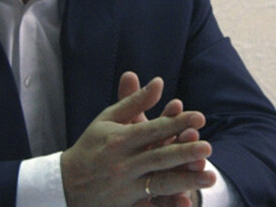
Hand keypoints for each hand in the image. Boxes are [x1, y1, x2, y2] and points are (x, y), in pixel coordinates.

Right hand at [60, 76, 215, 206]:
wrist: (65, 183)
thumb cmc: (91, 145)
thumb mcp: (108, 119)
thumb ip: (135, 102)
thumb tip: (159, 81)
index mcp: (118, 139)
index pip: (152, 129)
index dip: (176, 123)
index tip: (200, 117)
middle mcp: (122, 163)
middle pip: (158, 157)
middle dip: (184, 152)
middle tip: (208, 148)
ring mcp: (125, 187)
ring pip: (159, 183)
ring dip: (185, 180)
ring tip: (209, 175)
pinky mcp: (126, 204)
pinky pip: (150, 205)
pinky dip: (168, 204)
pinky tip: (186, 201)